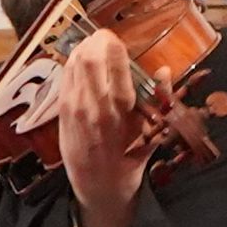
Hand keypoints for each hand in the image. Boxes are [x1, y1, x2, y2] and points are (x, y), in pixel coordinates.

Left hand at [52, 31, 157, 226]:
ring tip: (94, 47)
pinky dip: (73, 63)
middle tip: (105, 38)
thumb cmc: (130, 159)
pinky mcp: (61, 111)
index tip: (118, 39)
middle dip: (97, 40)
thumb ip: (160, 99)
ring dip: (84, 48)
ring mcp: (74, 107)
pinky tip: (82, 63)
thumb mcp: (152, 132)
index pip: (113, 61)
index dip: (114, 42)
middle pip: (89, 56)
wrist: (99, 187)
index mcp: (120, 109)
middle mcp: (94, 105)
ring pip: (74, 62)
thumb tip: (164, 69)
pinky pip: (65, 76)